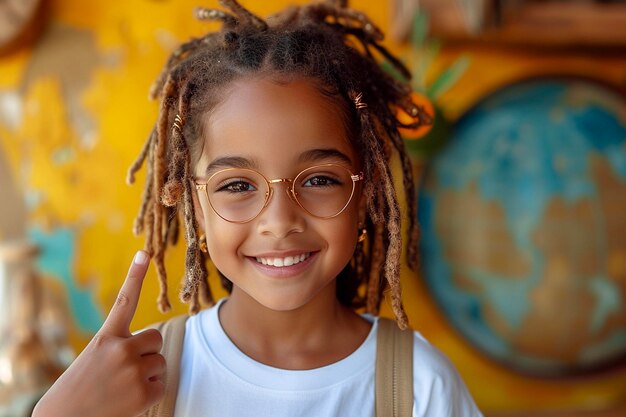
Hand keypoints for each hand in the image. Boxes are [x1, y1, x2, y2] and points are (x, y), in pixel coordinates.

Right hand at [32, 251, 164, 416]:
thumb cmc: (79, 391)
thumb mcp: (94, 360)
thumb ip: (119, 347)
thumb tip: (152, 345)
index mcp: (105, 337)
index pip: (125, 300)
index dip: (136, 275)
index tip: (145, 253)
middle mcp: (121, 349)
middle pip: (156, 338)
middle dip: (148, 352)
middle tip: (125, 370)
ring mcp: (134, 371)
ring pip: (160, 362)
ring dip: (147, 375)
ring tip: (121, 388)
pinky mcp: (144, 393)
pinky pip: (161, 385)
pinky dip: (149, 394)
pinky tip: (128, 401)